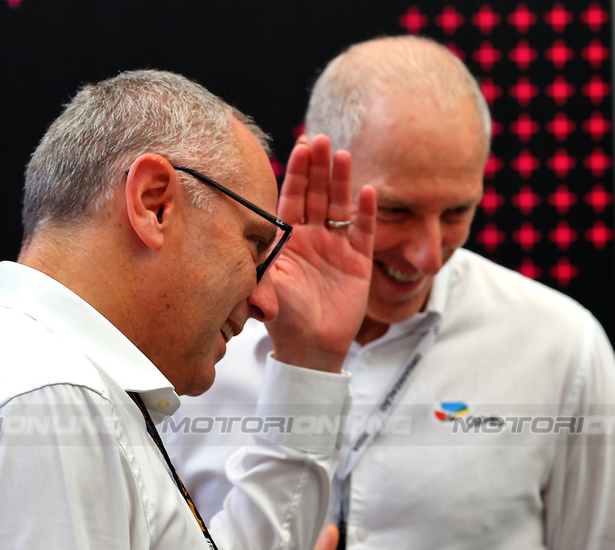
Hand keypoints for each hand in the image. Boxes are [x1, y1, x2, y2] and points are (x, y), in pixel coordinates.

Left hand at [264, 134, 376, 371]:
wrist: (311, 346)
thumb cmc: (284, 319)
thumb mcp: (265, 291)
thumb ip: (258, 272)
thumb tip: (246, 258)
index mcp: (288, 238)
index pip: (293, 197)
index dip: (298, 173)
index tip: (301, 147)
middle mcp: (312, 237)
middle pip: (318, 194)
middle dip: (319, 167)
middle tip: (322, 139)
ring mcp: (336, 247)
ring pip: (340, 206)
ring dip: (341, 180)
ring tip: (343, 154)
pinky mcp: (358, 261)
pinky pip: (364, 231)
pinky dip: (366, 212)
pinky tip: (368, 190)